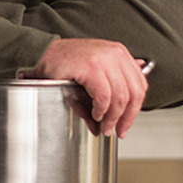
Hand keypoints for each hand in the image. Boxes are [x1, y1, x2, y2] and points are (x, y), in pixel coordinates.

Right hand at [22, 39, 148, 138]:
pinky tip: (95, 113)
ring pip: (120, 97)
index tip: (127, 122)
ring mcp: (103, 59)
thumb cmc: (65, 62)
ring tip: (103, 125)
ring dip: (112, 117)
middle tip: (117, 130)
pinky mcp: (90, 67)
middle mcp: (114, 54)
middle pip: (134, 92)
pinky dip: (101, 109)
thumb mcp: (95, 68)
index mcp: (119, 53)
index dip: (135, 108)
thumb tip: (132, 102)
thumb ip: (114, 80)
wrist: (41, 53)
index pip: (140, 84)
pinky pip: (103, 96)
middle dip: (127, 117)